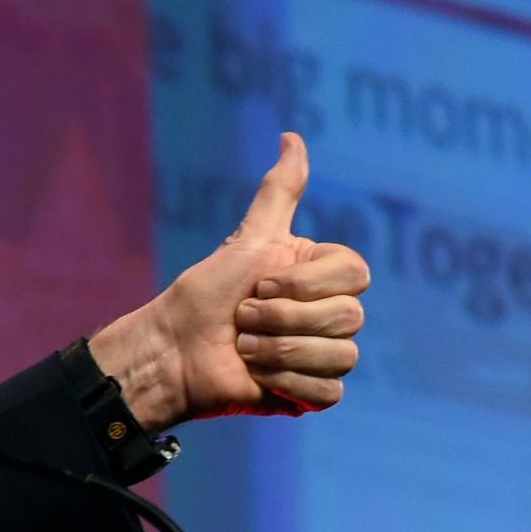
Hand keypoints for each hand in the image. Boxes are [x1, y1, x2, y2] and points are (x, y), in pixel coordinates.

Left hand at [89, 133, 370, 428]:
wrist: (173, 348)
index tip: (259, 284)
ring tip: (243, 348)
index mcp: (325, 278)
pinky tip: (258, 378)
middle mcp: (332, 316)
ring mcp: (325, 357)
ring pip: (343, 355)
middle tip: (243, 319)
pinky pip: (329, 392)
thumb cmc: (206, 293)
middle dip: (283, 318)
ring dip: (279, 351)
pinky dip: (288, 383)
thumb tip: (292, 136)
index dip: (304, 283)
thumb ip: (279, 192)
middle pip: (350, 317)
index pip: (356, 274)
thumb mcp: (249, 239)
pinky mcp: (312, 395)